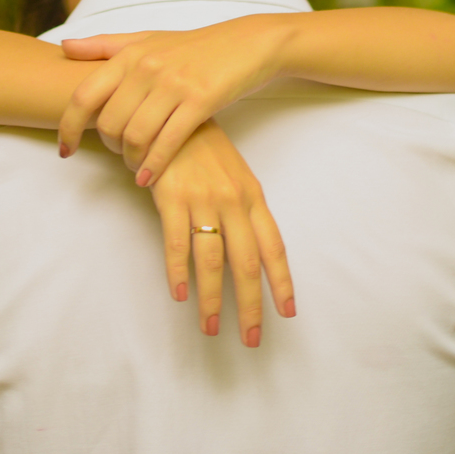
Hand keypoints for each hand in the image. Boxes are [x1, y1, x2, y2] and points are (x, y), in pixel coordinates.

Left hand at [58, 15, 289, 185]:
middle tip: (119, 156)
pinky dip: (154, 165)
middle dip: (109, 148)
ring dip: (131, 160)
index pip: (84, 96)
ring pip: (136, 136)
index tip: (65, 150)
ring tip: (136, 166)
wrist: (246, 44)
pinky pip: (167, 142)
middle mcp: (147, 68)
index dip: (68, 128)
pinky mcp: (199, 101)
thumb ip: (104, 45)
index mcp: (129, 55)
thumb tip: (64, 47)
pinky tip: (148, 178)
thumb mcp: (147, 40)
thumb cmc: (194, 47)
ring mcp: (173, 85)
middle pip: (110, 123)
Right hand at [151, 119, 294, 345]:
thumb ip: (244, 213)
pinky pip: (178, 242)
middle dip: (251, 305)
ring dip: (213, 298)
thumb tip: (252, 254)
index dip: (281, 283)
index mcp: (252, 198)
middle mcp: (233, 202)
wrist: (168, 115)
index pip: (273, 248)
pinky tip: (180, 294)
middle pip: (246, 263)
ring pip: (213, 259)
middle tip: (252, 338)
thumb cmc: (202, 149)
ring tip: (211, 328)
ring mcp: (203, 200)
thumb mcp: (234, 176)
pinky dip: (179, 271)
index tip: (287, 313)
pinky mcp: (172, 197)